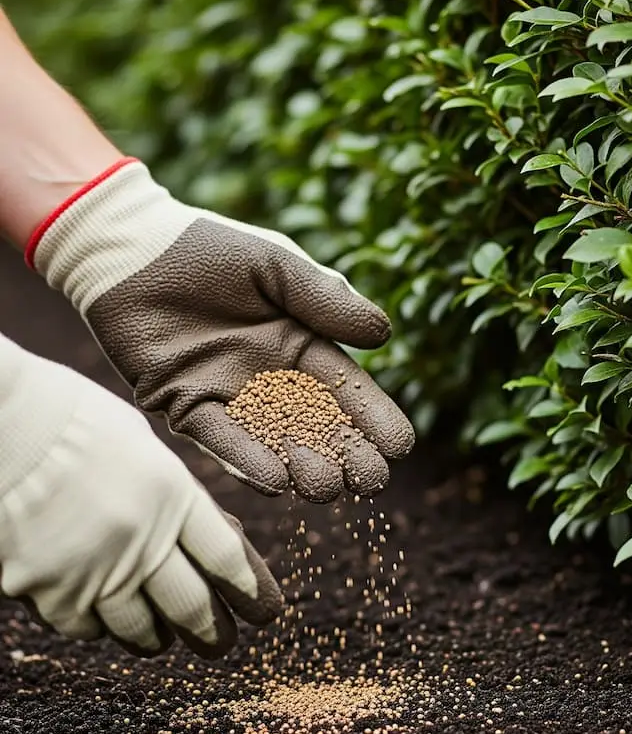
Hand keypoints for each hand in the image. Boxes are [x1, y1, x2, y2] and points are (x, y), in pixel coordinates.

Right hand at [0, 333, 281, 658]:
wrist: (1, 423)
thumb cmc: (76, 422)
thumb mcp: (146, 449)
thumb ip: (176, 498)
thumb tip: (209, 539)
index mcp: (173, 495)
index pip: (228, 560)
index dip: (251, 592)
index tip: (265, 610)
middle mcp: (140, 538)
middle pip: (192, 606)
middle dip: (213, 632)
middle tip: (221, 644)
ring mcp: (91, 568)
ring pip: (140, 629)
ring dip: (157, 638)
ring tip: (163, 639)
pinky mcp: (43, 587)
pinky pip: (84, 627)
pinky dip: (98, 626)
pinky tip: (102, 618)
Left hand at [26, 159, 414, 501]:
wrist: (129, 247)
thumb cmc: (209, 248)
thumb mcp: (278, 266)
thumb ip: (327, 300)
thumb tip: (384, 337)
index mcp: (300, 345)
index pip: (348, 389)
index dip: (375, 418)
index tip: (400, 446)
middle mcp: (270, 378)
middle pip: (318, 427)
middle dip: (347, 456)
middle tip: (369, 481)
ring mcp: (228, 396)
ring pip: (274, 442)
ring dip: (302, 467)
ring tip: (326, 485)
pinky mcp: (184, 405)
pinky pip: (220, 439)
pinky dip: (247, 460)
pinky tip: (276, 480)